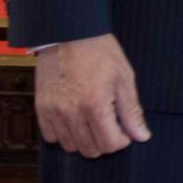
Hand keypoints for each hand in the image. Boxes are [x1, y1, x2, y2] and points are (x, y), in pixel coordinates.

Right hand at [35, 33, 150, 157]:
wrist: (70, 33)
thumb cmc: (100, 51)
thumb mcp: (124, 78)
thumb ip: (131, 111)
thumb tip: (141, 136)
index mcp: (95, 105)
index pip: (110, 144)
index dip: (122, 140)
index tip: (125, 130)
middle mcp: (72, 113)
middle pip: (90, 150)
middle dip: (105, 141)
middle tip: (110, 124)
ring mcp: (54, 112)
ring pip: (70, 146)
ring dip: (85, 139)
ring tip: (93, 120)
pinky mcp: (41, 108)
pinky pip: (51, 136)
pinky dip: (64, 133)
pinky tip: (75, 119)